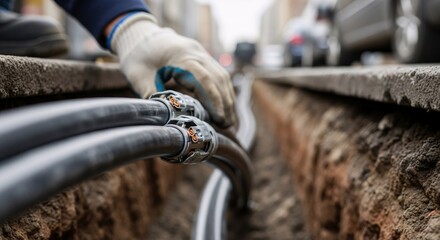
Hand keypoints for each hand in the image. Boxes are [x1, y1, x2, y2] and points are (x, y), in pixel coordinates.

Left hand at [107, 13, 235, 127]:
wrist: (138, 34)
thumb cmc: (137, 57)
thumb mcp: (139, 78)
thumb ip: (154, 97)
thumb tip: (165, 120)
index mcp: (180, 56)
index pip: (203, 79)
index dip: (213, 100)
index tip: (219, 119)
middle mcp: (196, 52)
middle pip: (218, 79)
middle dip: (225, 103)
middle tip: (228, 126)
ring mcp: (201, 53)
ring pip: (222, 76)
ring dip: (227, 99)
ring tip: (229, 121)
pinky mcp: (202, 58)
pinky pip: (218, 74)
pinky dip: (223, 91)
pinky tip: (224, 107)